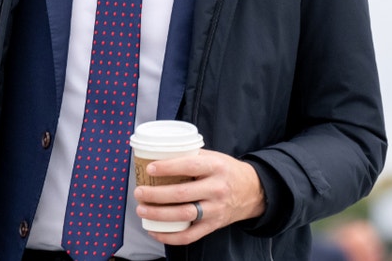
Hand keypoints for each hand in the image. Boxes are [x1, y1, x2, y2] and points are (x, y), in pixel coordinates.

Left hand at [133, 149, 265, 244]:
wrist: (252, 191)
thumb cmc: (227, 171)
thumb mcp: (214, 157)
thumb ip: (192, 156)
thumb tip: (160, 154)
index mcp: (216, 167)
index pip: (189, 166)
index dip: (168, 168)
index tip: (150, 169)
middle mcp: (217, 189)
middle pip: (182, 194)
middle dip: (156, 194)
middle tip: (139, 192)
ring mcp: (215, 210)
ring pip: (184, 215)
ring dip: (159, 214)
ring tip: (142, 209)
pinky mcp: (213, 226)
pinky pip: (189, 236)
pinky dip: (169, 236)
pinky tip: (154, 230)